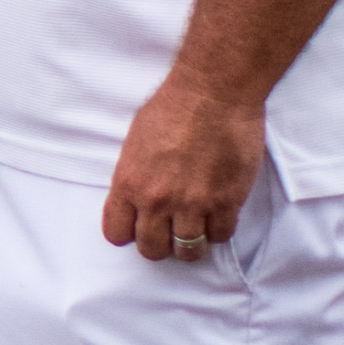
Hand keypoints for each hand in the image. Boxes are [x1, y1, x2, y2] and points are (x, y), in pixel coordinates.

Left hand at [102, 73, 266, 262]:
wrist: (212, 94)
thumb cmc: (172, 108)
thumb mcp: (134, 143)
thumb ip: (133, 176)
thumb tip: (136, 196)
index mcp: (128, 184)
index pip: (117, 234)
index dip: (128, 234)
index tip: (138, 228)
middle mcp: (157, 200)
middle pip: (152, 249)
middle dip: (160, 244)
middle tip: (170, 232)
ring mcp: (193, 203)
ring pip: (188, 250)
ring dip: (191, 243)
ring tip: (196, 228)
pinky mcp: (226, 201)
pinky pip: (221, 235)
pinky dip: (219, 229)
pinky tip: (218, 215)